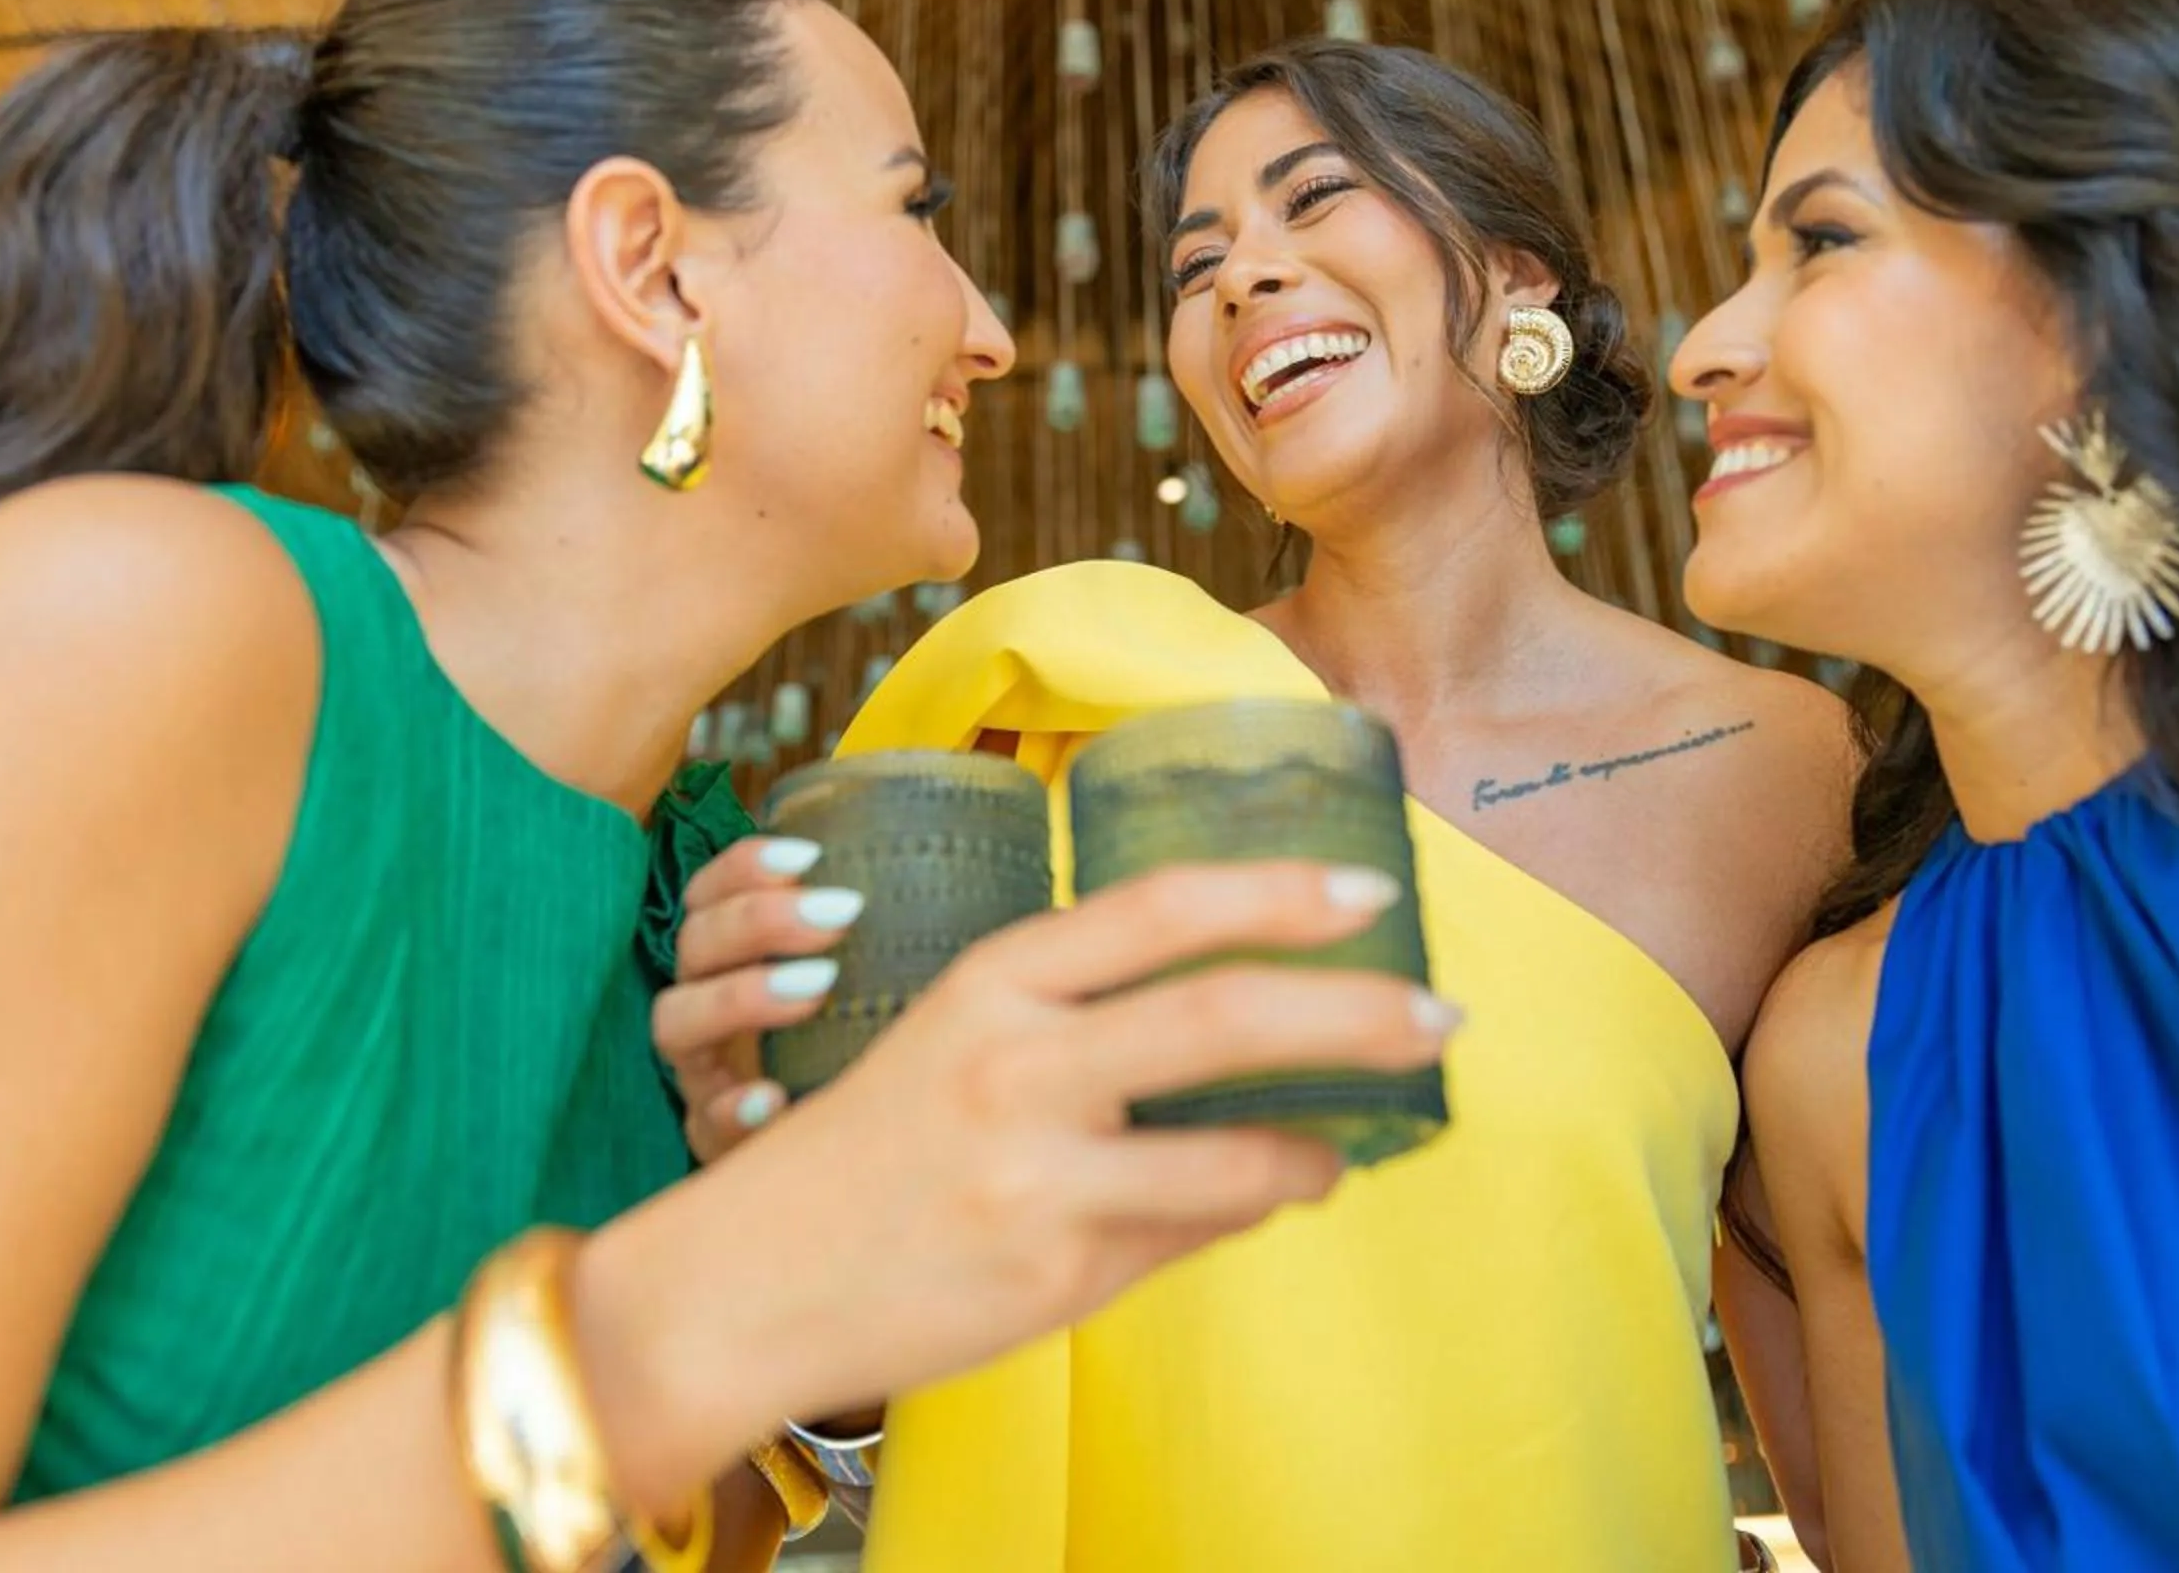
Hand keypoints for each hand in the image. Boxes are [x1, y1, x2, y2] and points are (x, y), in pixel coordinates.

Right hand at [588, 860, 1459, 1481]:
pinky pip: (1190, 1234)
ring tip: (1352, 1143)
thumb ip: (1072, 1027)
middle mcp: (1015, 1062)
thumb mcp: (946, 1046)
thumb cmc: (858, 1158)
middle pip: (1222, 1013)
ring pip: (1235, 1152)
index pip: (1157, 907)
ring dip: (1320, 1148)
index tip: (1369, 892)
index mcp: (989, 980)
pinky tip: (1264, 1198)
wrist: (739, 1287)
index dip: (1275, 892)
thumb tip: (1221, 1041)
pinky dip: (1242, 1212)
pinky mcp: (1055, 1270)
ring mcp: (1038, 1173)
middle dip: (1355, 1011)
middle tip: (1440, 1014)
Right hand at [650, 836, 861, 1162]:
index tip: (809, 856)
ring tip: (816, 988)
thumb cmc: (866, 1043)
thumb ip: (890, 938)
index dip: (744, 867)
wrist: (850, 1153)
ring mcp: (700, 1070)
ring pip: (676, 1017)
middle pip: (696, 943)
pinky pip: (701, 1120)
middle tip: (839, 916)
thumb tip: (976, 881)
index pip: (709, 894)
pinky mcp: (712, 1134)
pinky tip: (770, 1101)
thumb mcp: (874, 983)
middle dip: (760, 920)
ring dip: (740, 995)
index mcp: (732, 957)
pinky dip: (731, 1108)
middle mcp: (704, 1004)